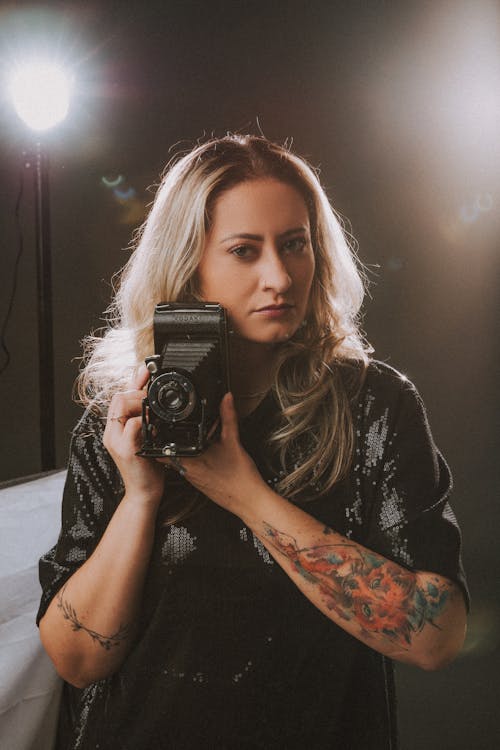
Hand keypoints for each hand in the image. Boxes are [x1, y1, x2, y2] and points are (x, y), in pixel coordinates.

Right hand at [103, 365, 164, 503]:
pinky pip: (133, 424)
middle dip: (138, 393)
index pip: (121, 396)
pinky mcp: (127, 450)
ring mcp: (117, 441)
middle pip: (119, 397)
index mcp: (116, 428)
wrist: (144, 492)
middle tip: (153, 400)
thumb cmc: (147, 466)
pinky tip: (153, 425)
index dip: (134, 380)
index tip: (147, 368)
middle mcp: (112, 432)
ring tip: (152, 413)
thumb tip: (152, 399)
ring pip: (122, 406)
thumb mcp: (146, 437)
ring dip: (140, 404)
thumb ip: (146, 417)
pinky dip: (144, 420)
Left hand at [168, 393, 265, 515]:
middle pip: (170, 453)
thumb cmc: (241, 478)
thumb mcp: (233, 442)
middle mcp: (188, 471)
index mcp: (191, 461)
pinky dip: (193, 458)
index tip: (159, 426)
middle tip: (172, 428)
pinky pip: (190, 467)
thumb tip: (226, 399)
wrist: (250, 501)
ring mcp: (194, 479)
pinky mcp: (201, 483)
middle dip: (170, 440)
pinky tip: (205, 454)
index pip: (163, 449)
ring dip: (182, 449)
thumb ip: (228, 417)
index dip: (159, 437)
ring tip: (190, 439)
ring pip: (180, 460)